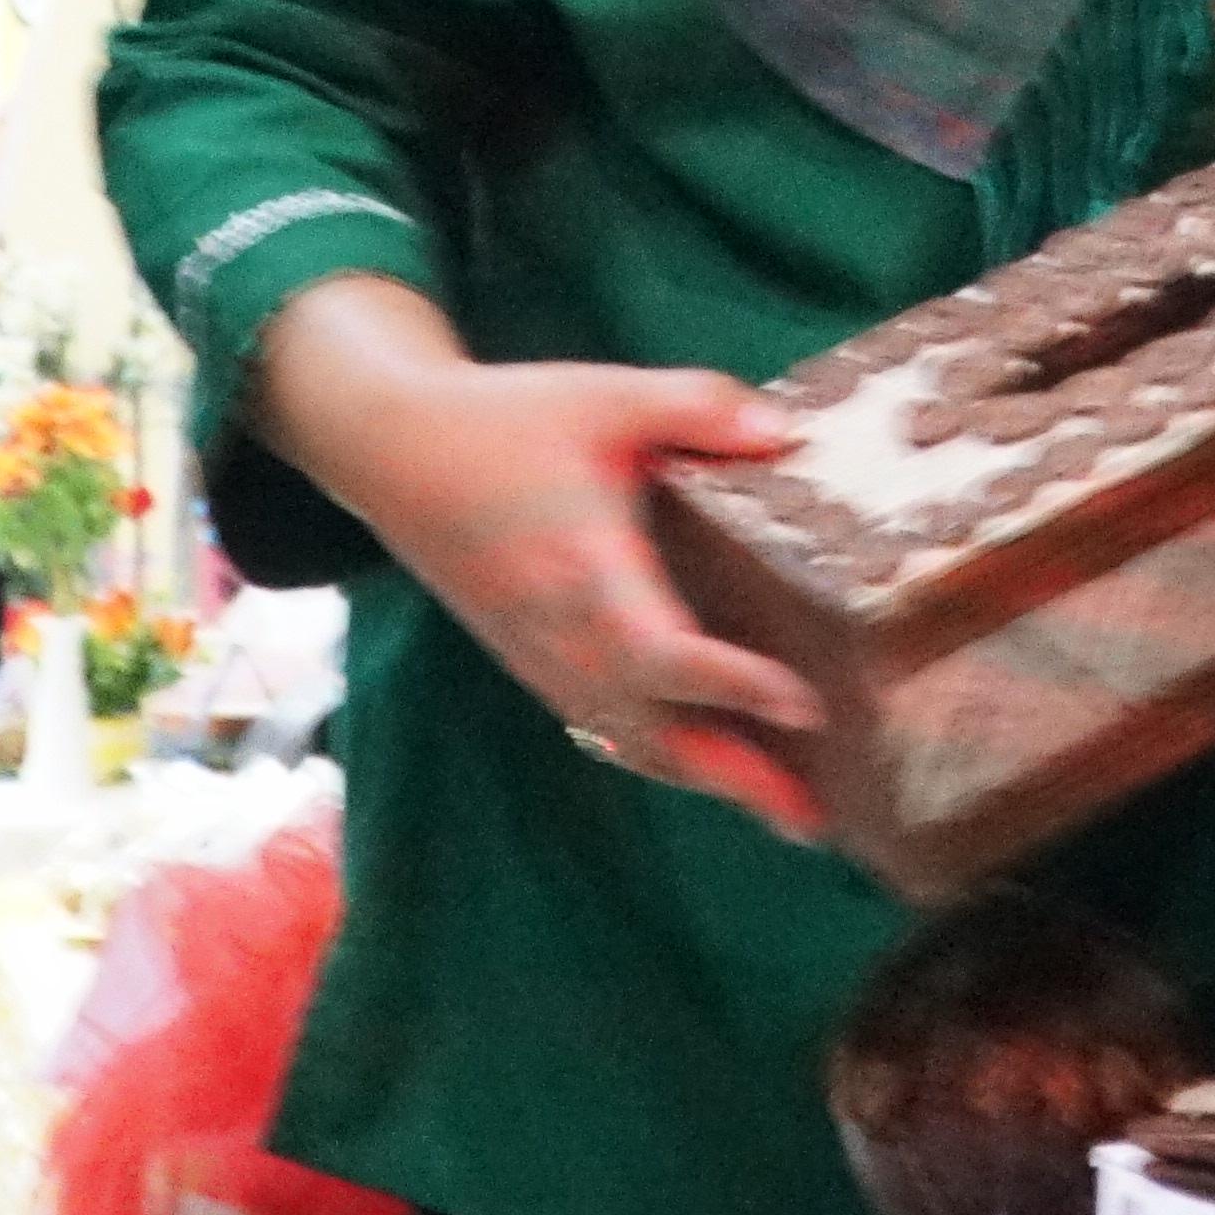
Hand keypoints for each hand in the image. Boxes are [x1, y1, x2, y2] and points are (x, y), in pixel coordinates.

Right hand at [256, 283, 832, 839]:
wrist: (398, 455)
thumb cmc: (506, 422)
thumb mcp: (606, 395)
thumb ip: (697, 406)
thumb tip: (784, 430)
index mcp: (588, 571)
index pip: (661, 652)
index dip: (730, 684)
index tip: (803, 702)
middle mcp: (567, 635)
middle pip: (656, 731)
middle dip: (737, 778)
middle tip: (815, 819)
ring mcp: (548, 660)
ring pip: (633, 742)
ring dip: (708, 780)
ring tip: (788, 813)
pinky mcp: (539, 665)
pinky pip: (608, 729)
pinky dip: (666, 756)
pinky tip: (716, 766)